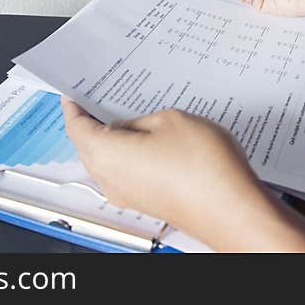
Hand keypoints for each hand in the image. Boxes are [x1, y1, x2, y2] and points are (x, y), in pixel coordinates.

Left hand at [61, 98, 266, 242]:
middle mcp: (110, 179)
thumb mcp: (170, 120)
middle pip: (88, 147)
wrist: (231, 210)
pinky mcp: (147, 202)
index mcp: (106, 154)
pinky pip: (127, 173)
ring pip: (109, 162)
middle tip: (100, 98)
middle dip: (92, 123)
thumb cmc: (201, 167)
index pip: (76, 127)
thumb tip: (131, 127)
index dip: (73, 107)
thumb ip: (141, 121)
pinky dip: (130, 155)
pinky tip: (150, 139)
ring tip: (130, 114)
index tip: (73, 94)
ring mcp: (128, 195)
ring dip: (113, 139)